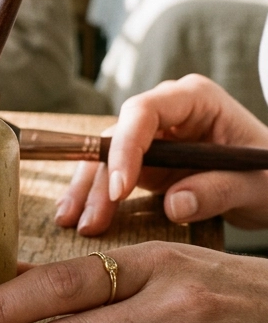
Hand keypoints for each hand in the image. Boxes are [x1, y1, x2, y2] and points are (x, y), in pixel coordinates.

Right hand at [54, 74, 267, 235]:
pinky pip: (112, 175)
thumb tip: (173, 205)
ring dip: (88, 189)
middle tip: (88, 219)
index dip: (126, 147)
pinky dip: (95, 196)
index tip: (119, 188)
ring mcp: (153, 137)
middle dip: (99, 176)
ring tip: (72, 223)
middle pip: (118, 135)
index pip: (145, 111)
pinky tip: (76, 218)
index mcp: (195, 99)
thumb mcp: (256, 186)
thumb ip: (218, 190)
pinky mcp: (146, 162)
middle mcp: (167, 112)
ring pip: (106, 155)